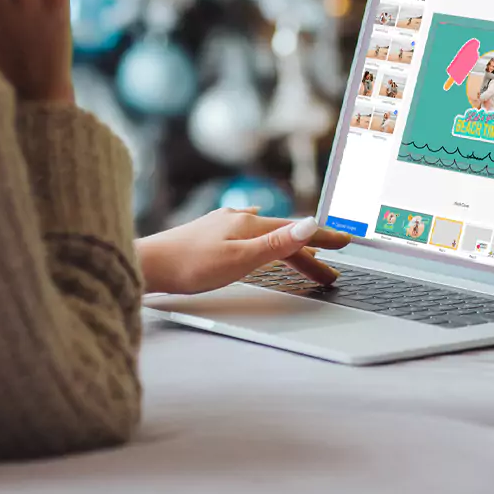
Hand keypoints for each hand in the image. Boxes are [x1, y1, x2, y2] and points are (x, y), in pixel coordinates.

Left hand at [135, 207, 349, 295]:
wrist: (148, 263)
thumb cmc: (190, 265)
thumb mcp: (239, 259)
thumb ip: (275, 243)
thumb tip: (310, 223)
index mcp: (249, 225)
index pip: (295, 232)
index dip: (321, 238)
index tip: (345, 242)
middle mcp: (238, 220)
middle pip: (282, 236)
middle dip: (308, 254)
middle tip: (331, 273)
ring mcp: (223, 225)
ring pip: (265, 236)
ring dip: (287, 249)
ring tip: (303, 259)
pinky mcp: (209, 234)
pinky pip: (248, 233)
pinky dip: (263, 238)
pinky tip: (254, 226)